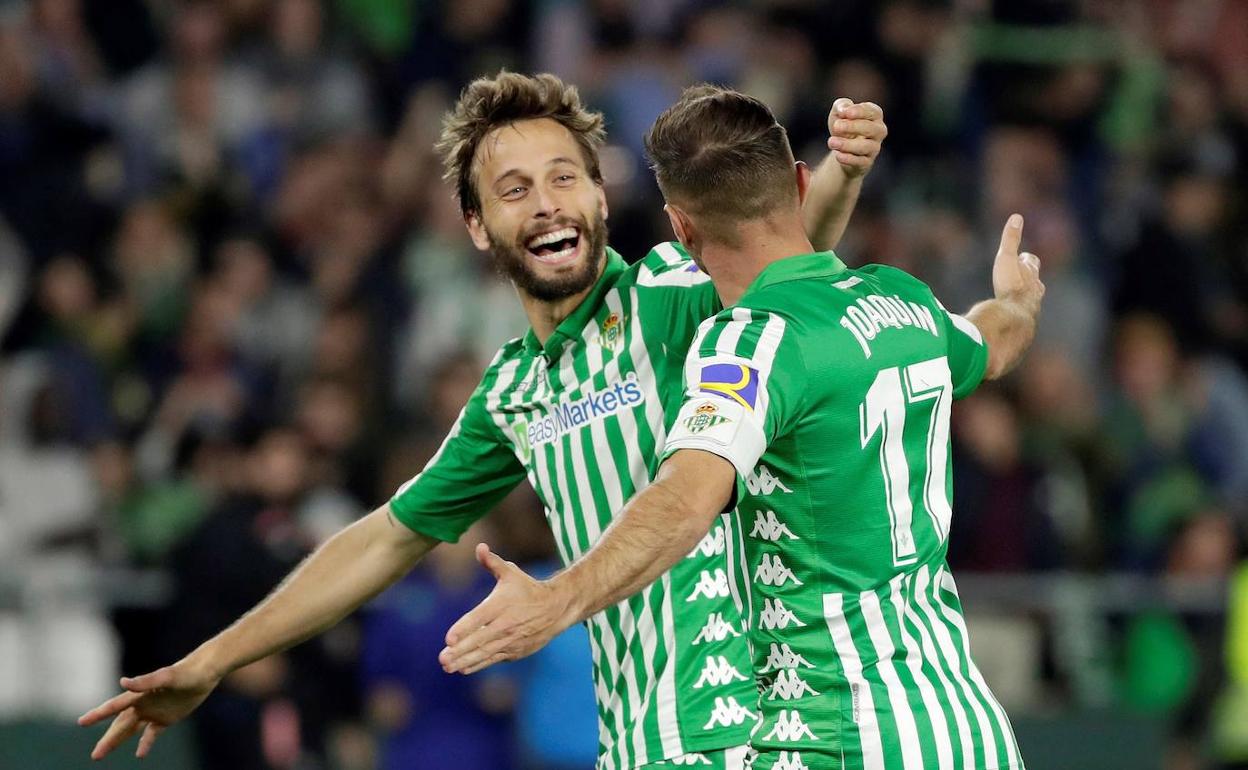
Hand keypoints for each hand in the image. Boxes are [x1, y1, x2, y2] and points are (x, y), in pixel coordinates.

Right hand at [77, 656, 221, 759]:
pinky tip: (140, 755)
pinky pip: (151, 734)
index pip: (114, 706)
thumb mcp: (167, 677)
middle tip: (95, 755)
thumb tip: (122, 682)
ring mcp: (154, 712)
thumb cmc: (186, 672)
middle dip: (108, 739)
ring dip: (118, 741)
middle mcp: (143, 704)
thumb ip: (145, 681)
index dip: (98, 714)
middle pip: (120, 724)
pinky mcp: (167, 718)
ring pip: (131, 730)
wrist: (205, 672)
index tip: (82, 722)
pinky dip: (145, 744)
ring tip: (101, 754)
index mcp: (140, 695)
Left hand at [439, 543, 575, 674]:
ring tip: (448, 666)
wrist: (556, 608)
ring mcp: (511, 640)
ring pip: (485, 653)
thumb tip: (479, 547)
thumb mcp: (511, 572)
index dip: (464, 629)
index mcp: (501, 605)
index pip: (479, 618)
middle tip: (442, 658)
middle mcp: (505, 624)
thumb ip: (492, 562)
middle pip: (480, 640)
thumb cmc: (528, 589)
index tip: (448, 639)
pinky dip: (479, 664)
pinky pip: (494, 659)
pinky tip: (463, 668)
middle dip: (460, 651)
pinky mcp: (515, 651)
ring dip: (465, 661)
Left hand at [827, 98, 886, 177]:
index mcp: (874, 115)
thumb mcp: (839, 113)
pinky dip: (849, 159)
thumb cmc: (843, 127)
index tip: (846, 113)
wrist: (842, 151)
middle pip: (870, 128)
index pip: (872, 112)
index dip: (859, 112)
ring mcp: (874, 148)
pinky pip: (860, 161)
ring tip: (831, 142)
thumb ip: (841, 106)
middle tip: (836, 126)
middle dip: (853, 126)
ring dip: (847, 144)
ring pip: (865, 146)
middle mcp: (878, 131)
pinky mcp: (866, 162)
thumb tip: (844, 110)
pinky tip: (838, 155)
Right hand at [992, 214, 1044, 314]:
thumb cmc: (1010, 286)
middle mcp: (1035, 291)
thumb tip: (1017, 216)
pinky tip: (1013, 319)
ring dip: (1025, 298)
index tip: (1023, 256)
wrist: (1015, 318)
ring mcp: (1031, 308)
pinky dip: (1018, 315)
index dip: (1027, 259)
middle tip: (1023, 278)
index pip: (1032, 263)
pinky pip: (1023, 317)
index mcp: (1031, 275)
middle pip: (1035, 282)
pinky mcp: (1025, 323)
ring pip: (1031, 301)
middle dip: (1029, 279)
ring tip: (1017, 300)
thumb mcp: (1007, 258)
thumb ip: (1010, 239)